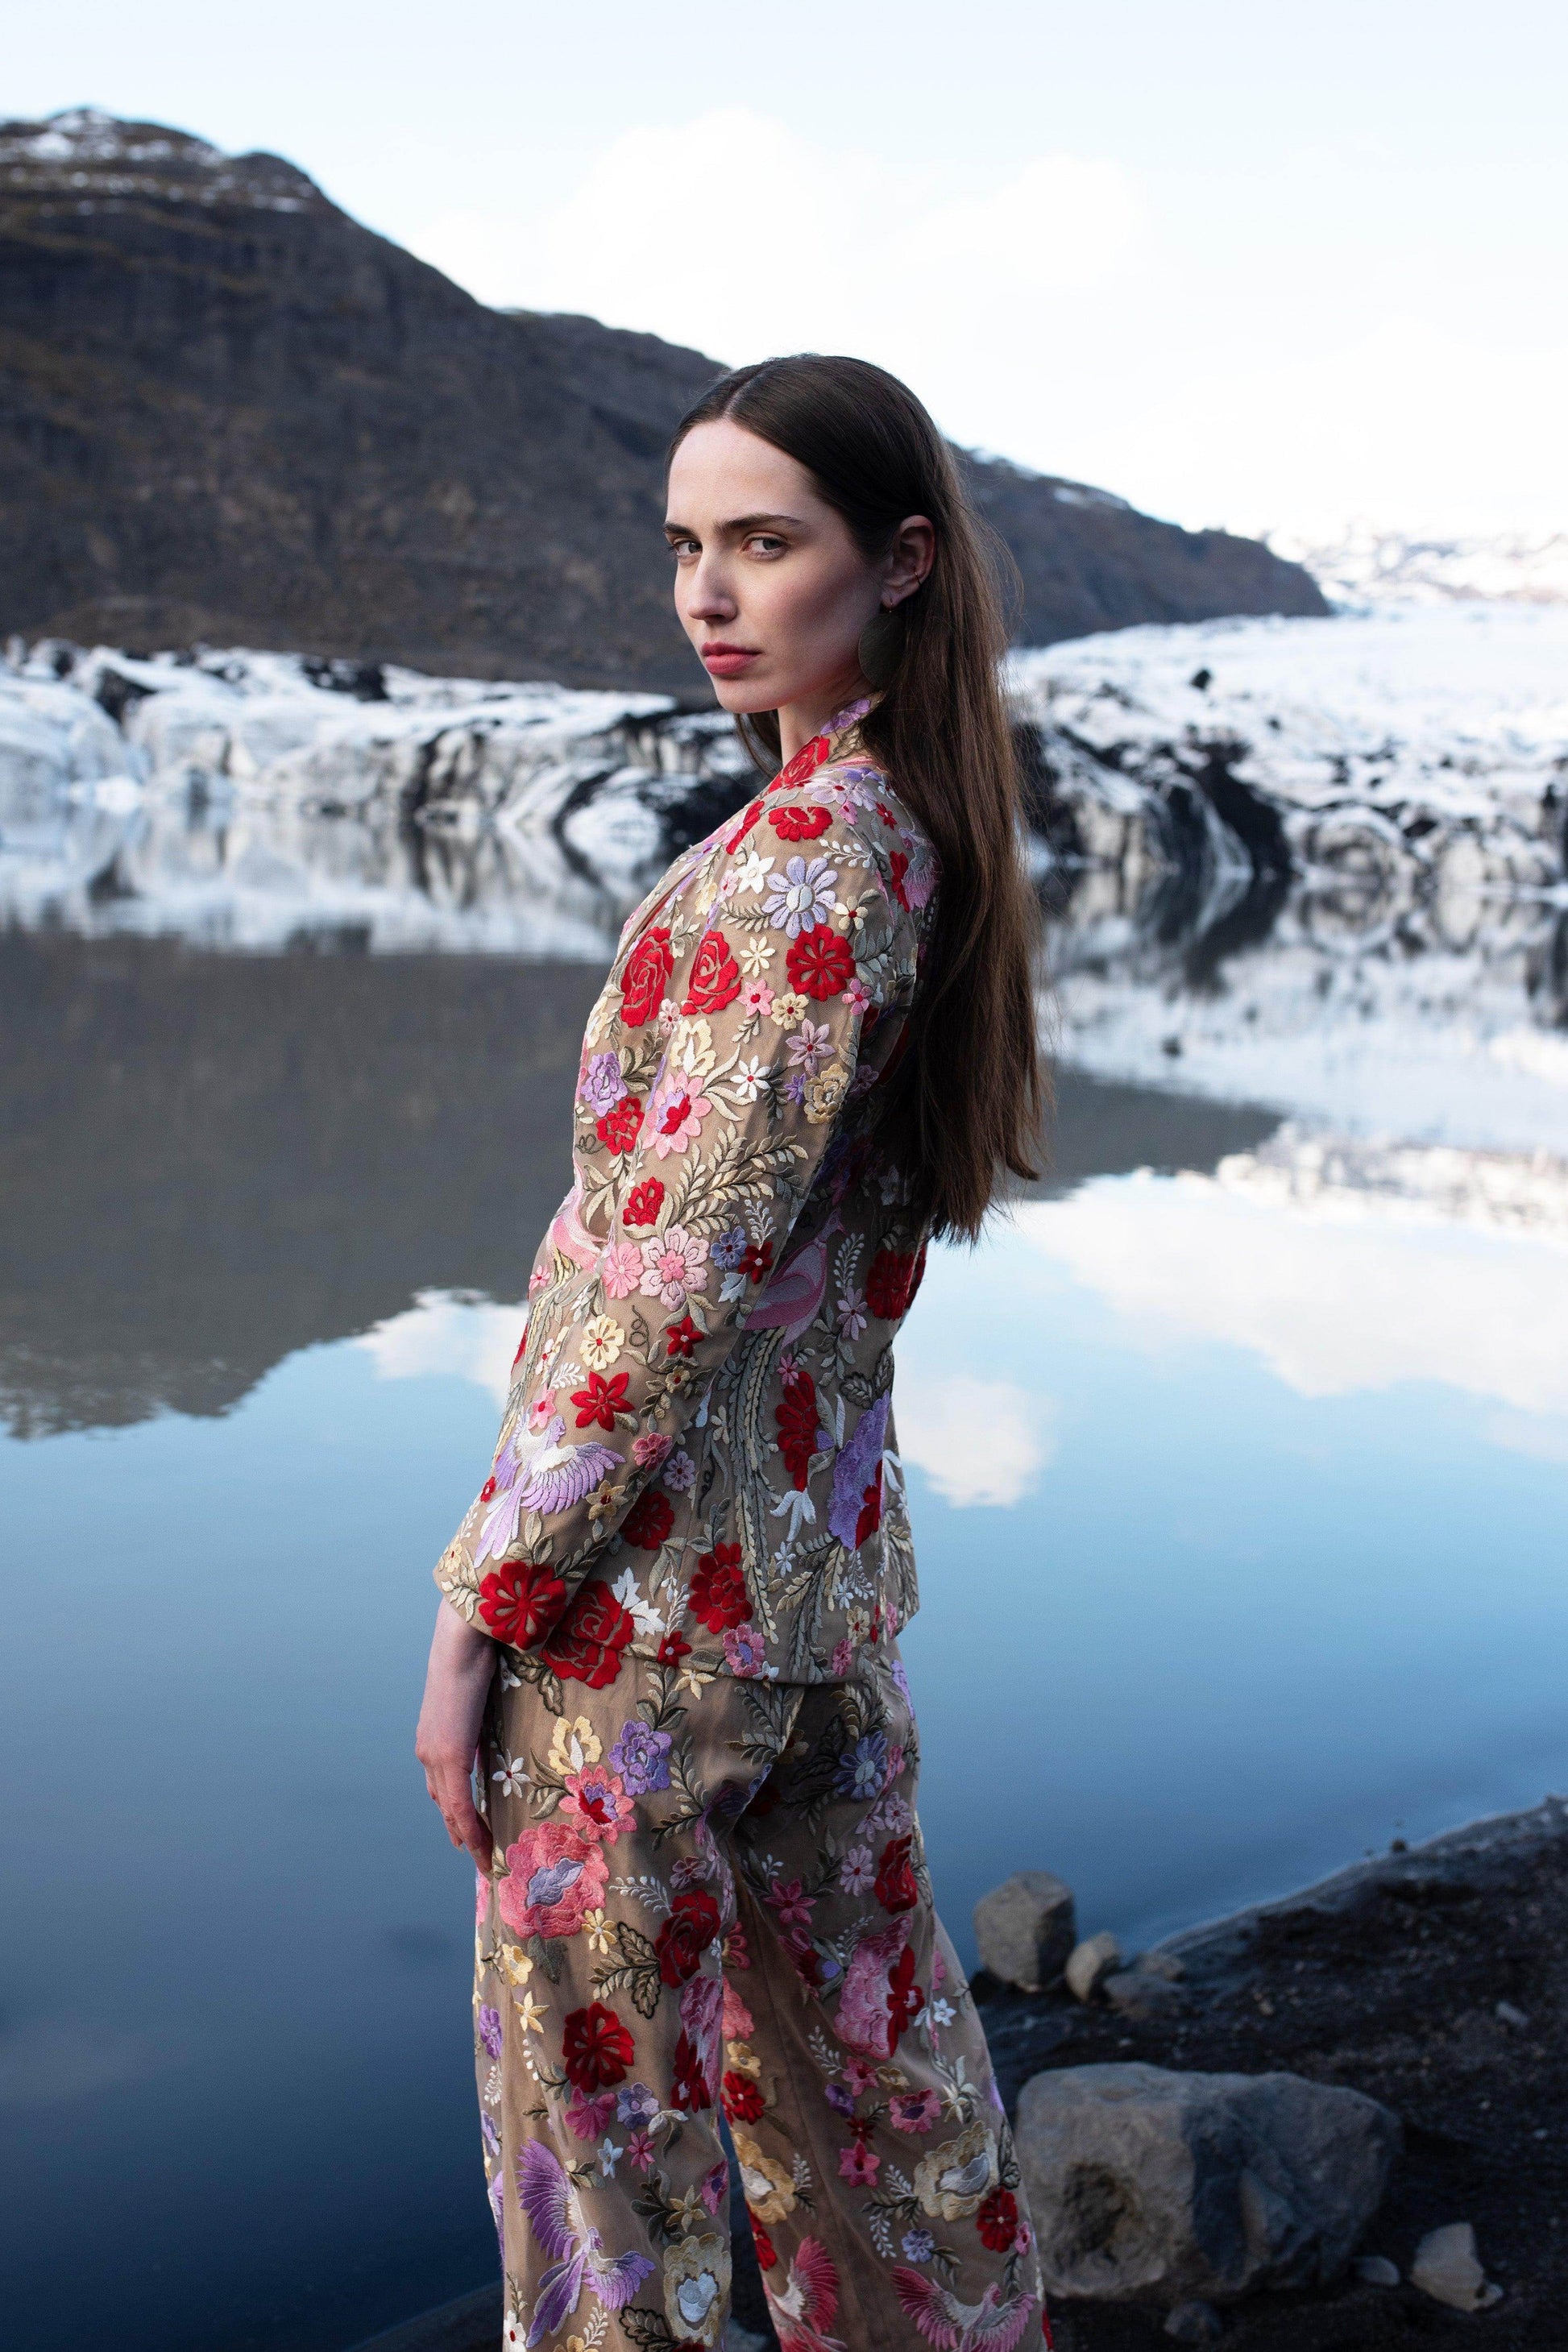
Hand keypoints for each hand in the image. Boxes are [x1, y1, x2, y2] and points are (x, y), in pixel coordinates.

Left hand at [415, 1599, 497, 1871]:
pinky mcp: (448, 1756)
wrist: (462, 1640)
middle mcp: (428, 1751)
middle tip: (474, 1853)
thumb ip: (481, 1721)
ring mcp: (435, 1756)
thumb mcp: (478, 1698)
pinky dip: (471, 1828)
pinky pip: (460, 1804)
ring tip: (482, 1857)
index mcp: (433, 1737)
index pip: (443, 1785)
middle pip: (443, 1802)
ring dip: (467, 1836)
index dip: (455, 1811)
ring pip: (450, 1809)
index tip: (465, 1831)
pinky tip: (481, 1846)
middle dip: (459, 1830)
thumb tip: (497, 1728)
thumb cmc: (475, 1658)